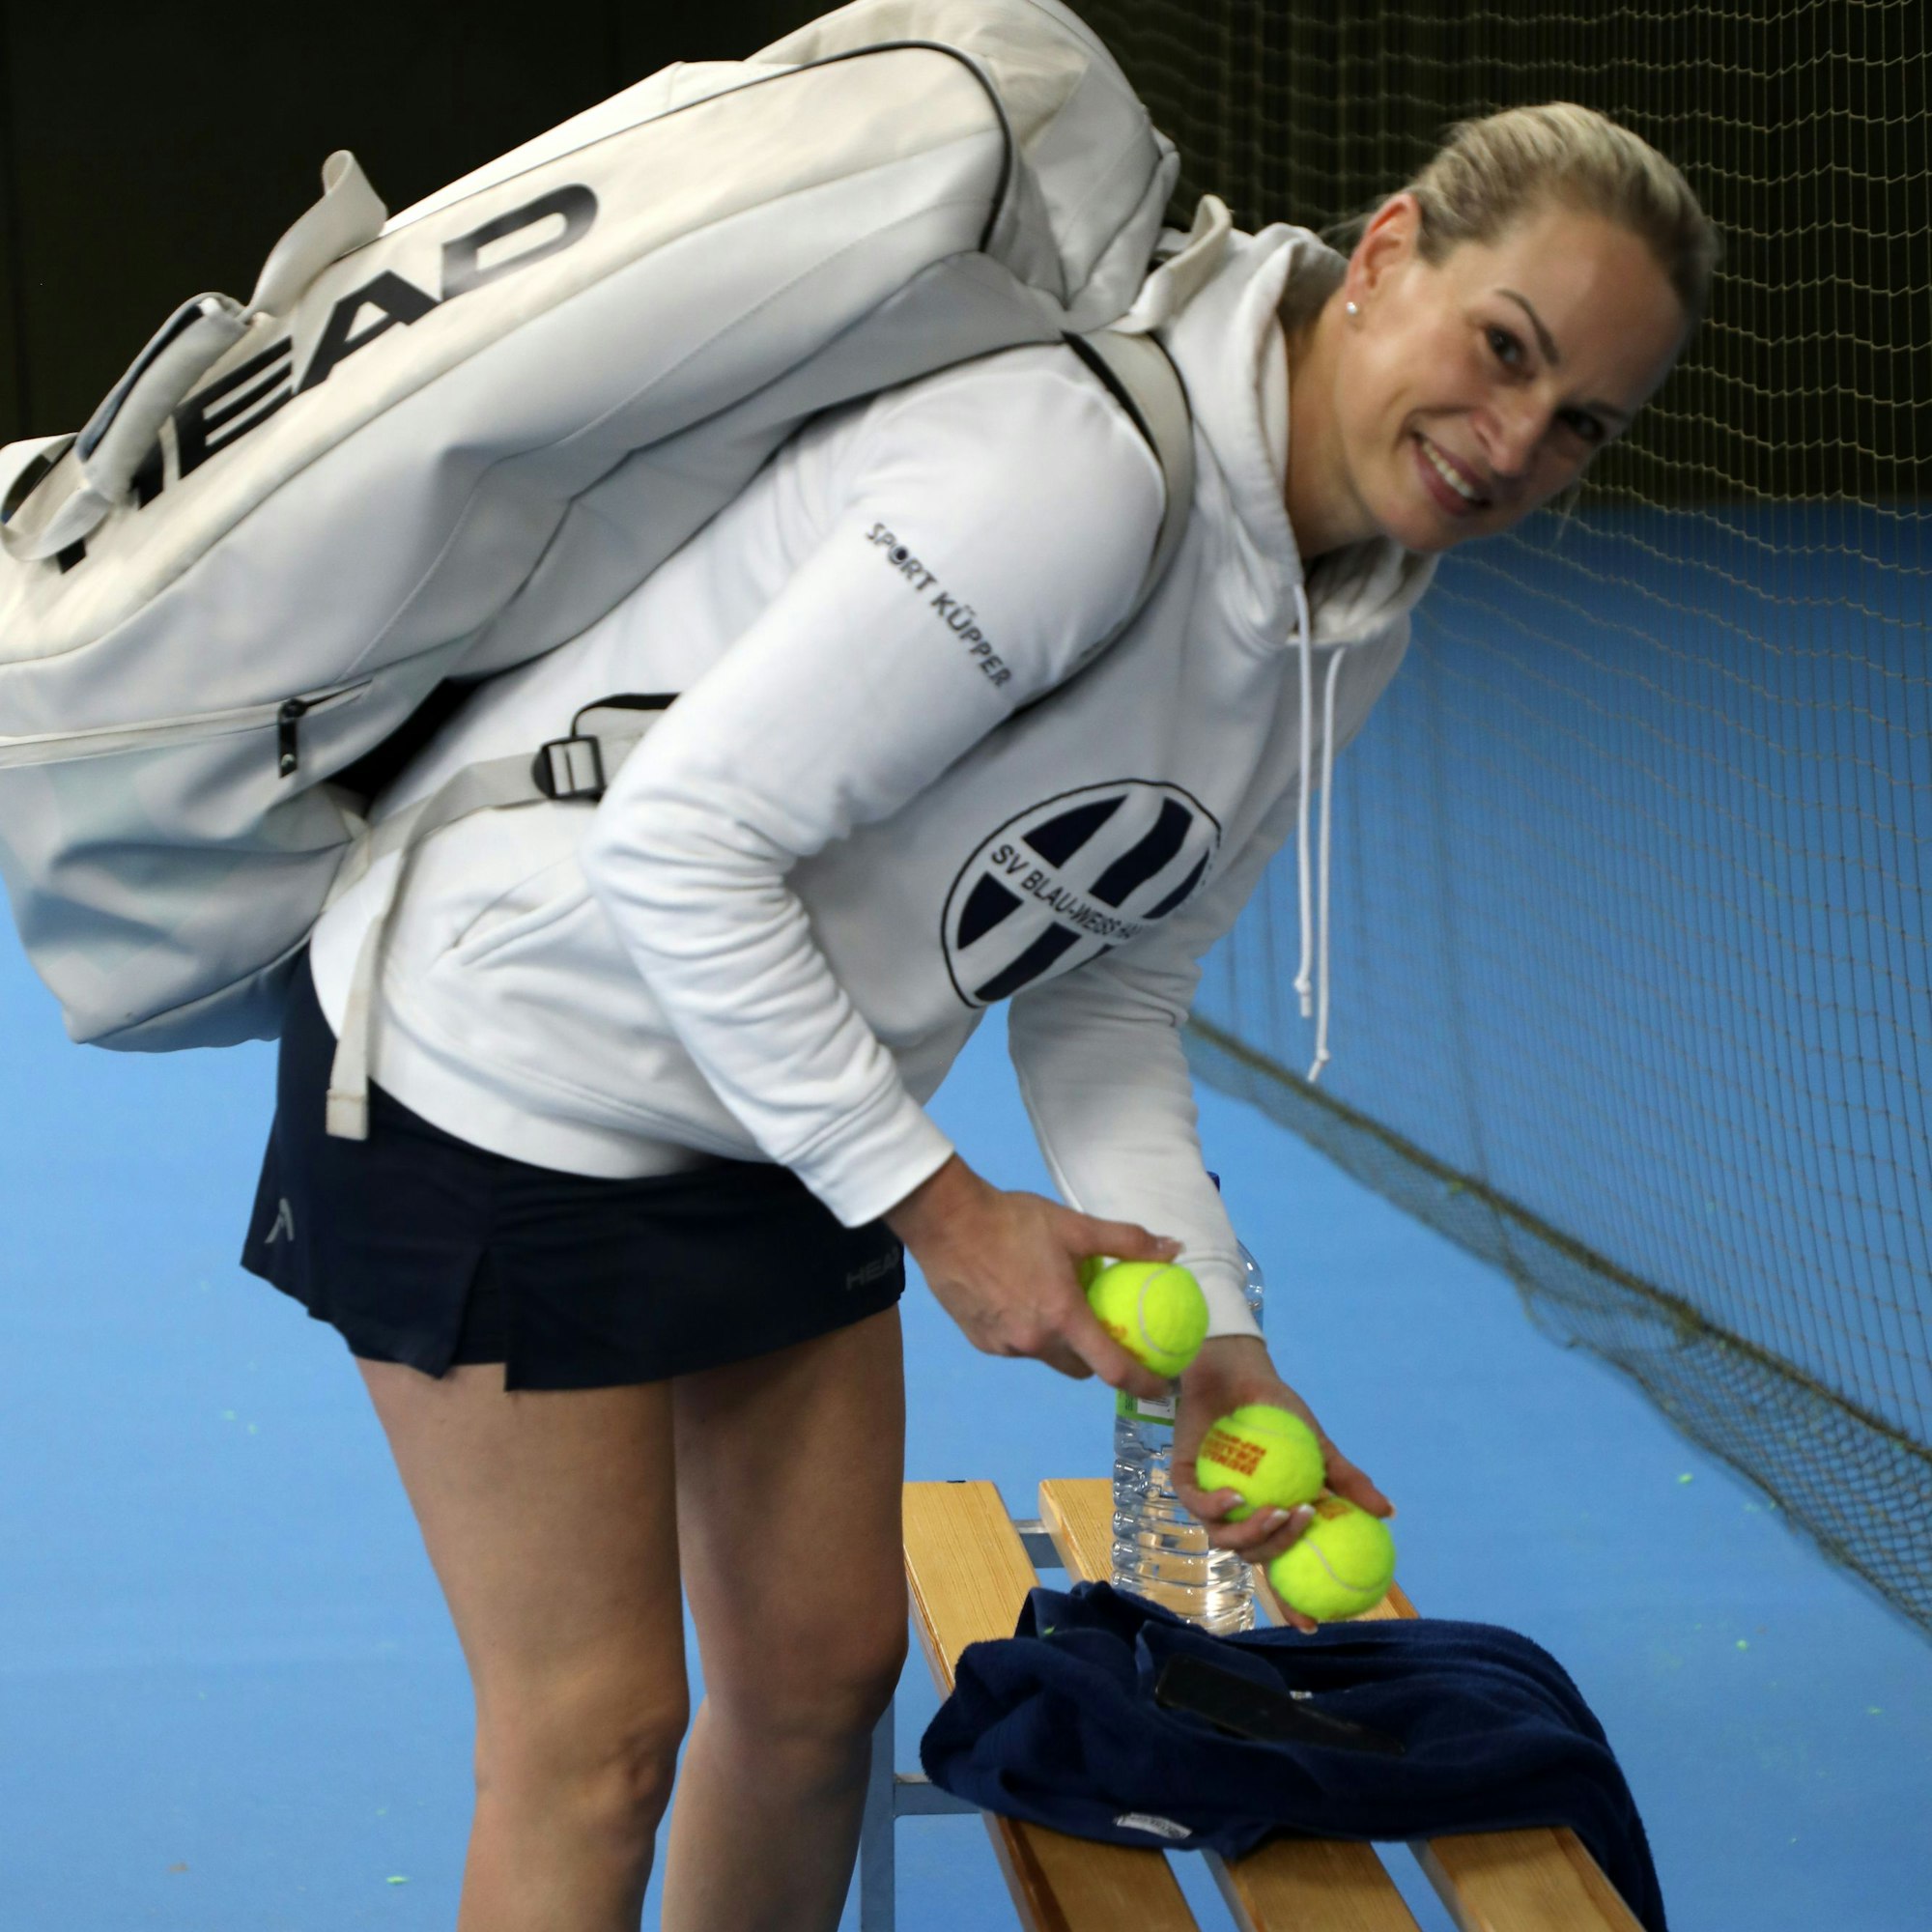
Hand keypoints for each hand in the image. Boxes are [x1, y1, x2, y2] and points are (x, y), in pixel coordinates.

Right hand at [886, 1156, 1177, 1399]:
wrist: (946, 1221)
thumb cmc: (1014, 1221)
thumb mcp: (1075, 1226)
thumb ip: (1127, 1241)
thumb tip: (1175, 1248)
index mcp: (1063, 1317)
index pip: (1113, 1368)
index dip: (1143, 1381)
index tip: (1162, 1383)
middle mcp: (1034, 1342)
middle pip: (1080, 1368)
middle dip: (1098, 1359)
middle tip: (1106, 1332)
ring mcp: (1004, 1346)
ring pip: (1046, 1356)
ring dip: (1060, 1342)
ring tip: (1058, 1307)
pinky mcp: (980, 1342)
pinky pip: (1017, 1346)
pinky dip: (1028, 1332)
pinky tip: (1021, 1301)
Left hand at [1170, 1335, 1393, 1632]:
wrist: (1239, 1371)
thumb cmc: (1277, 1409)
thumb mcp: (1318, 1444)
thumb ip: (1346, 1478)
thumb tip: (1388, 1512)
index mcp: (1269, 1518)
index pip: (1280, 1568)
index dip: (1292, 1602)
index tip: (1313, 1625)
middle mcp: (1238, 1516)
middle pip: (1255, 1556)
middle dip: (1280, 1550)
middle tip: (1303, 1521)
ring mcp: (1209, 1500)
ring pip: (1225, 1538)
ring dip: (1254, 1532)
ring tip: (1278, 1511)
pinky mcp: (1182, 1478)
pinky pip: (1197, 1505)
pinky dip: (1217, 1506)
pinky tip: (1236, 1495)